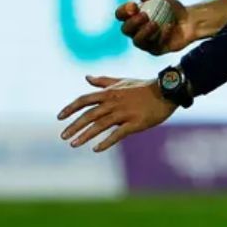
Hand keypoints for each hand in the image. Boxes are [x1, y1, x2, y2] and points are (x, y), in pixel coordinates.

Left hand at [57, 75, 175, 153]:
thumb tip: (86, 77)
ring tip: (73, 144)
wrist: (167, 91)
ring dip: (85, 135)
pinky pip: (117, 134)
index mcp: (110, 92)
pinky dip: (106, 142)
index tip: (59, 117)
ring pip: (100, 125)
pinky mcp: (134, 123)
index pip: (84, 100)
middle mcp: (114, 102)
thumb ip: (103, 81)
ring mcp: (124, 113)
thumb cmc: (144, 87)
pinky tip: (96, 149)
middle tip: (63, 137)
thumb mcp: (122, 81)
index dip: (70, 108)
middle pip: (89, 115)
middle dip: (74, 126)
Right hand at [116, 0, 196, 54]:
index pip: (120, 15)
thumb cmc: (170, 7)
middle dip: (133, 22)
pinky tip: (169, 26)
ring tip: (155, 23)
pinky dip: (162, 35)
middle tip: (145, 15)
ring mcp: (145, 42)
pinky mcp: (155, 50)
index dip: (123, 11)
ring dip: (144, 32)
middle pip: (125, 29)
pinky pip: (155, 45)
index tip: (134, 5)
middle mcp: (135, 31)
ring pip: (137, 41)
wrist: (188, 20)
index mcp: (132, 17)